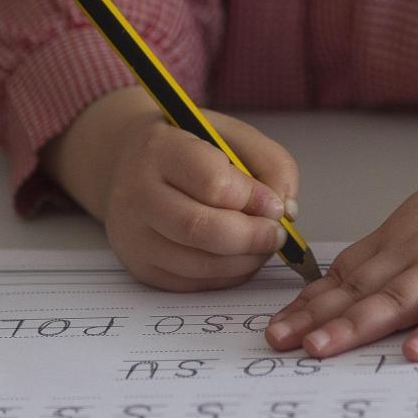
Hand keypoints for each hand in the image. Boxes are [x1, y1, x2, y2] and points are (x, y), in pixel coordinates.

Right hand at [45, 87, 299, 290]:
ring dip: (245, 260)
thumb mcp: (232, 136)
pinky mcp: (141, 267)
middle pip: (200, 228)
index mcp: (158, 149)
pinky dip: (228, 274)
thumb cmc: (189, 148)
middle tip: (276, 234)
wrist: (130, 166)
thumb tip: (287, 211)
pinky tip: (239, 256)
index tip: (274, 204)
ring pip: (199, 263)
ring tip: (262, 245)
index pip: (211, 182)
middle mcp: (136, 194)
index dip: (253, 198)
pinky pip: (194, 282)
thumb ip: (270, 164)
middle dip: (251, 237)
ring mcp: (133, 236)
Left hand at [265, 151, 417, 361]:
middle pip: (359, 289)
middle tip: (277, 342)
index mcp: (404, 236)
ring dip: (356, 325)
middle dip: (315, 318)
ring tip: (320, 349)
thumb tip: (350, 276)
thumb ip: (396, 248)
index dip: (309, 302)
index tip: (276, 325)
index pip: (346, 274)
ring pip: (397, 299)